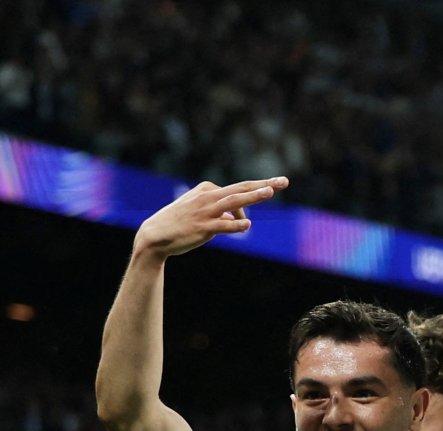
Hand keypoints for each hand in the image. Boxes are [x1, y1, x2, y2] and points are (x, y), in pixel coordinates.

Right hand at [133, 177, 287, 257]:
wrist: (156, 235)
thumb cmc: (179, 222)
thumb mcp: (200, 209)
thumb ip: (220, 210)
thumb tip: (237, 216)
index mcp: (207, 189)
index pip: (238, 191)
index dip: (252, 199)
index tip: (261, 202)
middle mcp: (208, 197)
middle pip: (241, 189)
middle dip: (264, 185)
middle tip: (283, 181)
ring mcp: (206, 212)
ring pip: (234, 202)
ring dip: (253, 196)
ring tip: (270, 192)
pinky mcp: (203, 227)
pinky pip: (224, 225)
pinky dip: (236, 225)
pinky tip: (247, 225)